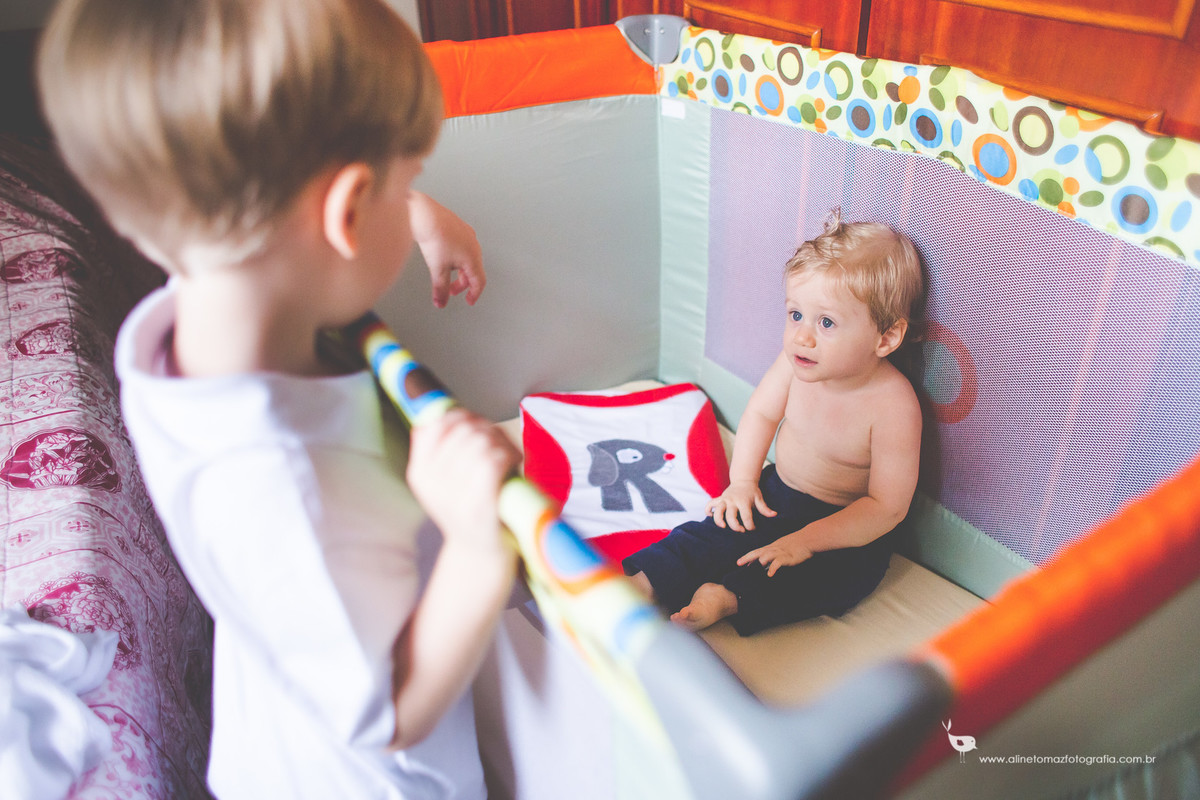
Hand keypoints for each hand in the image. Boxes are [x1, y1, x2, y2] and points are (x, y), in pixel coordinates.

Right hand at [406, 409, 518, 551]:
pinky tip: (513, 462)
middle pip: (463, 430)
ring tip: (508, 454)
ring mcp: (453, 495)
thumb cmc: (468, 508)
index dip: (460, 416)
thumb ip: (442, 448)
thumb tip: (451, 411)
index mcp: (419, 472)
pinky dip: (508, 454)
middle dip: (487, 428)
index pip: (435, 423)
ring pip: (480, 441)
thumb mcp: (443, 480)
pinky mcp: (478, 505)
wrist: (479, 555)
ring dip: (501, 441)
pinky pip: (492, 460)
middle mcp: (431, 482)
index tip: (475, 425)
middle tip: (499, 443)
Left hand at [409, 192, 484, 307]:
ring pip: (467, 258)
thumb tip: (440, 302)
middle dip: (462, 283)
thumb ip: (441, 289)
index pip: (479, 281)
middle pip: (473, 270)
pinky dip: (455, 258)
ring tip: (445, 274)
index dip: (474, 294)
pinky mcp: (458, 227)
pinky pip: (461, 247)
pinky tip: (443, 256)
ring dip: (458, 270)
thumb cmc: (434, 237)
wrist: (424, 214)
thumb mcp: (438, 269)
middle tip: (452, 290)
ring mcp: (466, 235)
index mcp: (473, 257)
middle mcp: (473, 245)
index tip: (469, 301)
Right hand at [705, 479, 775, 531]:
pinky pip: (710, 504)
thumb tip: (774, 515)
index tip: (752, 528)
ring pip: (718, 510)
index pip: (746, 517)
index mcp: (744, 501)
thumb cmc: (752, 491)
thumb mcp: (759, 498)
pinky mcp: (719, 498)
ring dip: (718, 520)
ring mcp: (725, 499)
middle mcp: (733, 500)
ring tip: (723, 526)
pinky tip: (710, 516)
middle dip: (735, 526)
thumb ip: (765, 508)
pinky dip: (708, 510)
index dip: (750, 526)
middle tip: (741, 530)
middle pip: (731, 516)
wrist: (743, 479)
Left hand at [737, 532, 812, 576]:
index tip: (739, 562)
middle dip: (747, 558)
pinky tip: (770, 574)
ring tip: (754, 570)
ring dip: (760, 563)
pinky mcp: (788, 557)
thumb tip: (767, 563)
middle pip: (758, 552)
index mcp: (772, 547)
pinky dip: (773, 568)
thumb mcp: (782, 548)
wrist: (808, 539)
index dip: (747, 557)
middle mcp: (774, 549)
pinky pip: (778, 562)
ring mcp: (780, 552)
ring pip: (766, 556)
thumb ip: (774, 555)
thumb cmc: (796, 544)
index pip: (757, 551)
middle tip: (738, 563)